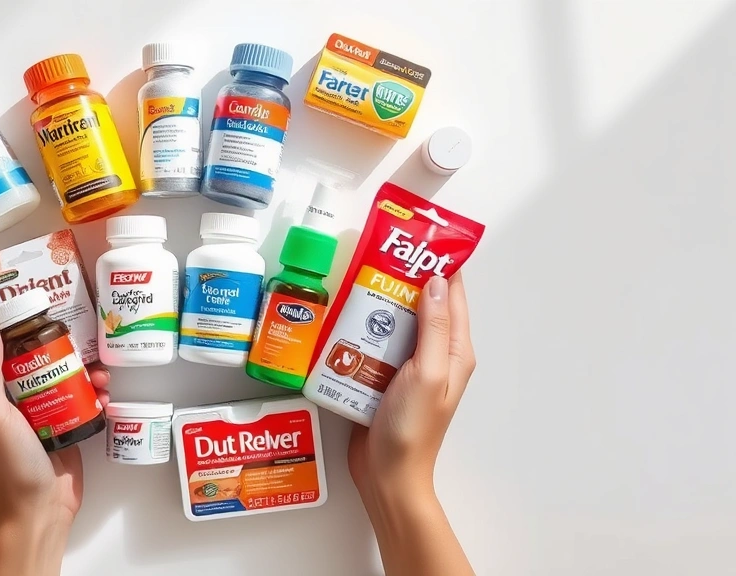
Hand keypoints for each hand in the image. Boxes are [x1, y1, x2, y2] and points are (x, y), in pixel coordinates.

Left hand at [0, 272, 109, 573]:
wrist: (41, 508)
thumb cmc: (11, 466)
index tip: (0, 270)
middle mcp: (3, 387)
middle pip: (20, 338)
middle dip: (41, 318)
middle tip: (63, 299)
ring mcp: (32, 400)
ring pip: (52, 360)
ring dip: (76, 356)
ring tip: (95, 358)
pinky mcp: (58, 412)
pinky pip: (74, 387)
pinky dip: (90, 384)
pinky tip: (103, 388)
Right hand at [348, 272, 475, 503]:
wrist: (387, 475)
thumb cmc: (412, 428)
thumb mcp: (428, 372)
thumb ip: (434, 327)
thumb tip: (435, 281)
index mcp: (455, 351)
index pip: (453, 296)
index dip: (439, 265)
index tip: (415, 239)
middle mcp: (436, 354)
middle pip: (421, 304)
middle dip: (401, 278)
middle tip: (374, 255)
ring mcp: (409, 366)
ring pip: (395, 321)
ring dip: (378, 303)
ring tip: (355, 280)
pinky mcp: (384, 377)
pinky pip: (375, 343)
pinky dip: (363, 329)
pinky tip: (344, 318)